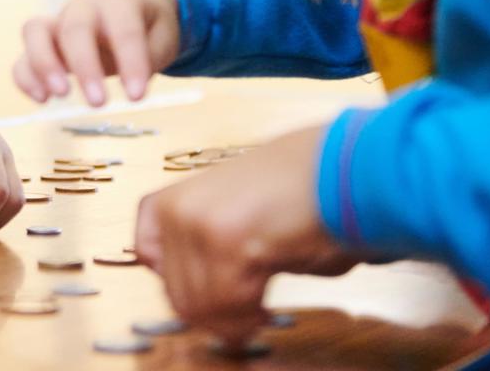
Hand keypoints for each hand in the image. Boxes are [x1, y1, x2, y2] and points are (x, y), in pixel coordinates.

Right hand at [15, 0, 179, 104]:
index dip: (130, 62)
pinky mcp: (43, 44)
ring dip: (44, 64)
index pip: (123, 28)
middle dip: (84, 66)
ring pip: (35, 31)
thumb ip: (150, 57)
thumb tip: (132, 86)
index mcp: (118, 2)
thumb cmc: (146, 26)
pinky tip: (42, 100)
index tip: (137, 96)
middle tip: (98, 102)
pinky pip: (23, 56)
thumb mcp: (163, 38)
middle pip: (75, 28)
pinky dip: (26, 77)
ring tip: (59, 95)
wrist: (130, 9)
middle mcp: (83, 8)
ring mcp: (58, 23)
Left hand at [135, 125, 358, 344]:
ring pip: (200, 306)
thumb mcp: (234, 212)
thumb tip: (199, 302)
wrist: (342, 169)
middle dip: (211, 315)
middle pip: (176, 293)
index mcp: (173, 198)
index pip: (147, 257)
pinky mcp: (228, 243)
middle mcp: (178, 209)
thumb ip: (205, 245)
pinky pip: (228, 305)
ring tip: (258, 311)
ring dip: (232, 320)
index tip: (210, 298)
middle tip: (242, 318)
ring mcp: (199, 224)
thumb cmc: (299, 193)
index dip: (180, 285)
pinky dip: (248, 318)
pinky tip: (265, 308)